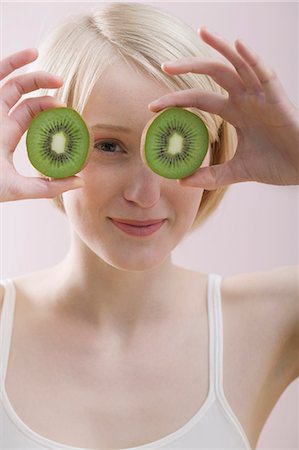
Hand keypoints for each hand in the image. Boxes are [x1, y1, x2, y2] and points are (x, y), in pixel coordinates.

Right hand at [0, 48, 83, 201]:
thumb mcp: (21, 189)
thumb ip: (49, 187)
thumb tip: (81, 181)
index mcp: (6, 135)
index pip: (31, 115)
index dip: (49, 110)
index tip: (69, 113)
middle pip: (23, 96)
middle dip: (45, 89)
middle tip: (65, 88)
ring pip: (12, 83)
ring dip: (34, 75)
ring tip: (57, 78)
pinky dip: (12, 63)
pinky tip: (32, 54)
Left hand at [148, 27, 298, 188]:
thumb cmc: (274, 166)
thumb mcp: (236, 172)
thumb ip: (211, 176)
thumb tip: (182, 182)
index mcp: (234, 112)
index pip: (199, 99)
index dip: (177, 101)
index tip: (153, 106)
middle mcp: (245, 99)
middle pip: (213, 74)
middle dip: (189, 67)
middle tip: (164, 66)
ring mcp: (260, 95)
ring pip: (237, 63)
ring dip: (220, 47)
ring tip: (201, 32)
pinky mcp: (277, 96)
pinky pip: (264, 72)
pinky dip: (252, 57)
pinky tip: (237, 45)